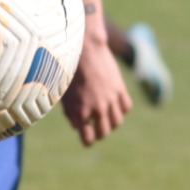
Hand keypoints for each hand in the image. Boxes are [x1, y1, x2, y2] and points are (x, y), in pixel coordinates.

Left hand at [63, 19, 133, 145]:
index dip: (86, 140)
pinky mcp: (120, 88)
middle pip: (104, 133)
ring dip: (111, 123)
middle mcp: (97, 109)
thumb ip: (71, 113)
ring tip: (105, 117)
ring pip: (117, 122)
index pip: (88, 139)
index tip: (86, 137)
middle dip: (98, 133)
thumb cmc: (68, 70)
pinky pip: (126, 107)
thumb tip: (78, 125)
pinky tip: (114, 104)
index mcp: (80, 113)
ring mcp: (110, 99)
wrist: (84, 49)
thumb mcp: (63, 95)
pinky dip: (121, 109)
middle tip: (94, 128)